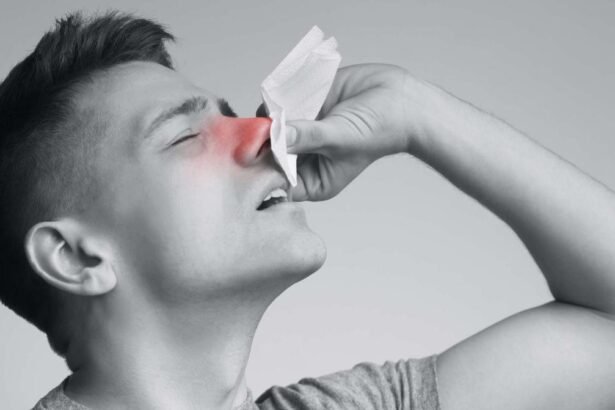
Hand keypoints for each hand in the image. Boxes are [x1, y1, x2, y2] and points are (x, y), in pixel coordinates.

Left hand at [265, 63, 419, 201]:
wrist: (399, 99)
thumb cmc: (378, 130)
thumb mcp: (340, 139)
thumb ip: (308, 137)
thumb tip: (277, 134)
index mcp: (312, 180)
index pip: (277, 179)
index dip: (262, 168)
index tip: (255, 150)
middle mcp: (302, 157)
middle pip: (268, 152)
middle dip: (262, 139)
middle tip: (260, 124)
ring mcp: (300, 130)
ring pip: (270, 125)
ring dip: (268, 114)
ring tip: (278, 105)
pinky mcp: (302, 105)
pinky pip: (280, 102)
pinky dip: (277, 97)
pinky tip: (282, 92)